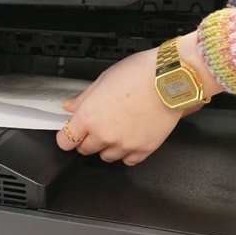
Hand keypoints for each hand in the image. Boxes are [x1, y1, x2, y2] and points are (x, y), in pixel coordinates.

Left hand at [56, 32, 223, 164]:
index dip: (67, 136)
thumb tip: (70, 107)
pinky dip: (127, 152)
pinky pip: (128, 160)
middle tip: (99, 124)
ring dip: (108, 146)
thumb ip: (83, 98)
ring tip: (118, 128)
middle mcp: (104, 135)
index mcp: (89, 117)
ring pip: (106, 157)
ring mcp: (124, 145)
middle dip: (88, 139)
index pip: (65, 140)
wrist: (170, 79)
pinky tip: (131, 136)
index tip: (72, 132)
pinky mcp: (143, 150)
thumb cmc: (139, 73)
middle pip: (85, 150)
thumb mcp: (103, 80)